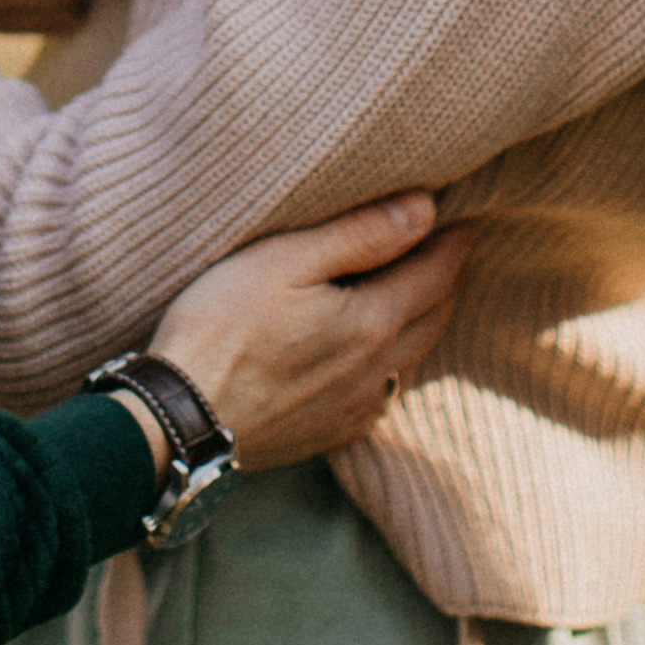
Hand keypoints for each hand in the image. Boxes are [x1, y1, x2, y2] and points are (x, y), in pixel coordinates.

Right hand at [144, 192, 470, 473]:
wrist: (177, 422)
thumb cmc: (220, 328)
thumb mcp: (284, 260)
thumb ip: (359, 234)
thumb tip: (425, 209)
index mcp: (373, 323)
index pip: (437, 272)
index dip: (455, 239)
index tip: (467, 214)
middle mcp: (376, 372)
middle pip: (434, 316)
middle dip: (445, 277)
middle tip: (448, 244)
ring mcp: (353, 410)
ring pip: (409, 359)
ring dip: (420, 321)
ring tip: (414, 291)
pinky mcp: (326, 435)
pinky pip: (379, 394)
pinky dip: (389, 364)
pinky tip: (370, 355)